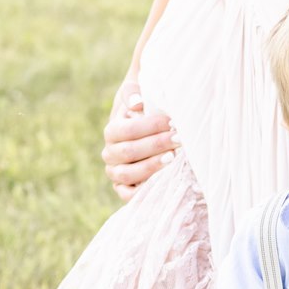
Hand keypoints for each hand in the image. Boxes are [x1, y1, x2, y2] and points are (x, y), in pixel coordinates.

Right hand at [102, 81, 175, 199]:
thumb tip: (137, 104)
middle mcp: (110, 153)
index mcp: (112, 131)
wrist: (147, 127)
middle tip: (178, 139)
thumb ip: (134, 92)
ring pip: (128, 174)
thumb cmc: (146, 108)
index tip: (172, 122)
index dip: (149, 127)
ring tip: (173, 158)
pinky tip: (163, 181)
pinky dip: (142, 192)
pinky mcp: (124, 189)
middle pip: (128, 152)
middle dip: (155, 145)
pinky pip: (128, 196)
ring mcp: (115, 172)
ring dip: (151, 167)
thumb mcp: (138, 93)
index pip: (125, 130)